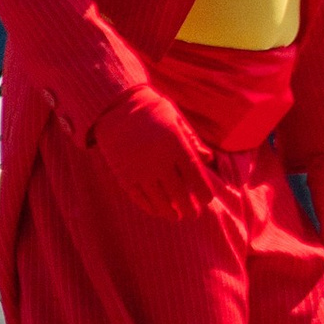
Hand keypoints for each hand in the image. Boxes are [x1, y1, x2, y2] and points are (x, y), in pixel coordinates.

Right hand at [93, 85, 218, 219]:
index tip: (207, 199)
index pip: (195, 176)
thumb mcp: (176, 119)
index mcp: (175, 145)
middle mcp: (159, 161)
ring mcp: (140, 170)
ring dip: (170, 212)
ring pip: (160, 200)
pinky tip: (157, 211)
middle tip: (194, 214)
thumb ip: (192, 141)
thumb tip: (209, 159)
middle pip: (179, 194)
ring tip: (176, 217)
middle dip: (189, 208)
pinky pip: (140, 198)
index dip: (203, 192)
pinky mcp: (124, 176)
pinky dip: (150, 207)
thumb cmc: (151, 111)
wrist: (114, 107)